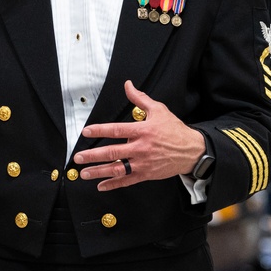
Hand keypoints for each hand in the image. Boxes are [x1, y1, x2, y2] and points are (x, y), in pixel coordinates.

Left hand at [74, 80, 205, 191]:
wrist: (193, 151)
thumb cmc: (175, 130)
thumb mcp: (159, 110)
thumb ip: (140, 98)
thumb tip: (128, 85)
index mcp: (142, 131)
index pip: (116, 130)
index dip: (99, 130)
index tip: (86, 132)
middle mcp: (141, 148)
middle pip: (112, 152)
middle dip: (92, 156)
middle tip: (78, 158)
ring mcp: (143, 163)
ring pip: (117, 168)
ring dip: (99, 172)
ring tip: (84, 173)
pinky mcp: (147, 174)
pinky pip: (127, 180)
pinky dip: (113, 184)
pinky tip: (101, 186)